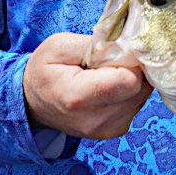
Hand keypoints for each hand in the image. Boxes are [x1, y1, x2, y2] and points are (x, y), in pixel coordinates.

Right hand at [23, 32, 151, 138]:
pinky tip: (109, 86)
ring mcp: (107, 129)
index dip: (130, 60)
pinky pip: (137, 103)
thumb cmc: (45, 70)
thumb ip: (95, 43)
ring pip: (142, 95)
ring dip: (131, 79)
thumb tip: (128, 45)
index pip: (131, 80)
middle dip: (133, 68)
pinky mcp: (116, 130)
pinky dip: (129, 91)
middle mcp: (97, 120)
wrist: (33, 103)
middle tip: (110, 61)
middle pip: (141, 88)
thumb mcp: (60, 45)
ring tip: (106, 74)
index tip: (116, 51)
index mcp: (79, 97)